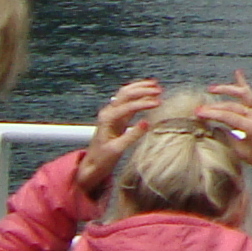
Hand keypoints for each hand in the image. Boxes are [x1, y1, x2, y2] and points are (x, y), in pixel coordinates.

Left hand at [77, 78, 162, 196]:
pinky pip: (128, 101)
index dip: (144, 103)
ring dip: (140, 88)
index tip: (158, 103)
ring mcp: (113, 114)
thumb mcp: (118, 149)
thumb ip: (132, 135)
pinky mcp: (118, 117)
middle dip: (142, 90)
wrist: (92, 165)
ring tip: (156, 85)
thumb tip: (148, 122)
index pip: (128, 106)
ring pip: (126, 94)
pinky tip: (148, 92)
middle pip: (126, 94)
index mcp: (107, 119)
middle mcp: (108, 113)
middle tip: (159, 91)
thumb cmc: (102, 159)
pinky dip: (139, 95)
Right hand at [199, 70, 251, 174]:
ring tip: (211, 88)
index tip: (198, 113)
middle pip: (232, 106)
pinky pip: (251, 96)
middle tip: (199, 108)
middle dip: (214, 106)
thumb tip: (215, 128)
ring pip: (243, 95)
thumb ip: (228, 138)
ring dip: (227, 90)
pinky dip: (244, 84)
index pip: (228, 116)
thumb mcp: (242, 153)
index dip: (211, 114)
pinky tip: (238, 73)